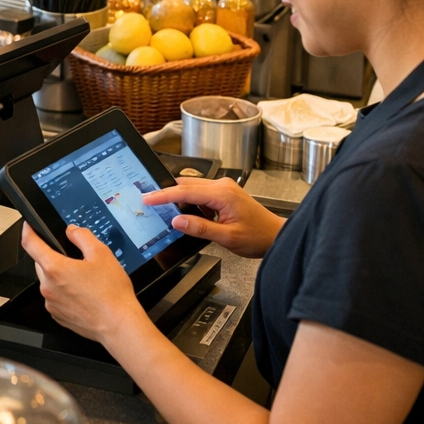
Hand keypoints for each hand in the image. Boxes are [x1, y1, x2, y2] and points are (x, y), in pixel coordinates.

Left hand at [21, 223, 142, 347]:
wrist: (118, 325)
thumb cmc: (112, 294)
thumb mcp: (101, 254)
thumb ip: (82, 237)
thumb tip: (72, 231)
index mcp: (55, 268)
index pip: (30, 244)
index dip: (28, 231)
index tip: (29, 227)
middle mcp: (48, 287)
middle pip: (41, 263)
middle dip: (53, 257)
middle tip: (75, 259)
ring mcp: (51, 303)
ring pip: (48, 281)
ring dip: (59, 276)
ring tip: (84, 280)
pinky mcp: (58, 316)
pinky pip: (55, 298)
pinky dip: (64, 293)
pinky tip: (83, 294)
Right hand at [141, 177, 283, 258]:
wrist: (276, 236)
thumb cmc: (258, 236)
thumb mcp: (227, 237)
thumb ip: (200, 228)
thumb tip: (177, 221)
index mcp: (222, 194)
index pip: (185, 191)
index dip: (163, 195)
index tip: (148, 198)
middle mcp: (222, 186)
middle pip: (186, 185)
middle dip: (167, 194)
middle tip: (149, 202)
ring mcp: (223, 188)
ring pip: (192, 188)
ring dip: (179, 199)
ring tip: (166, 212)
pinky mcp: (224, 194)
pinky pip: (200, 193)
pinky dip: (190, 202)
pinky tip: (187, 215)